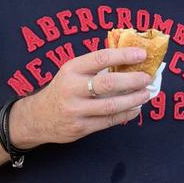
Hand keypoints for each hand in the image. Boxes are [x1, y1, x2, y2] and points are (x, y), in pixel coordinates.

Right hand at [10, 48, 150, 147]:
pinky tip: (136, 108)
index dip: (124, 55)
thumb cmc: (63, 89)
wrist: (36, 118)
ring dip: (133, 99)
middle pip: (108, 83)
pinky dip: (126, 114)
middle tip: (147, 78)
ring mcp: (75, 110)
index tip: (142, 54)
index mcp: (71, 69)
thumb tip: (131, 59)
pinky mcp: (80, 128)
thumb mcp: (72, 72)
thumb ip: (96, 66)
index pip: (101, 58)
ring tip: (146, 94)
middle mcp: (72, 89)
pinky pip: (108, 121)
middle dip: (132, 80)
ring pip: (111, 105)